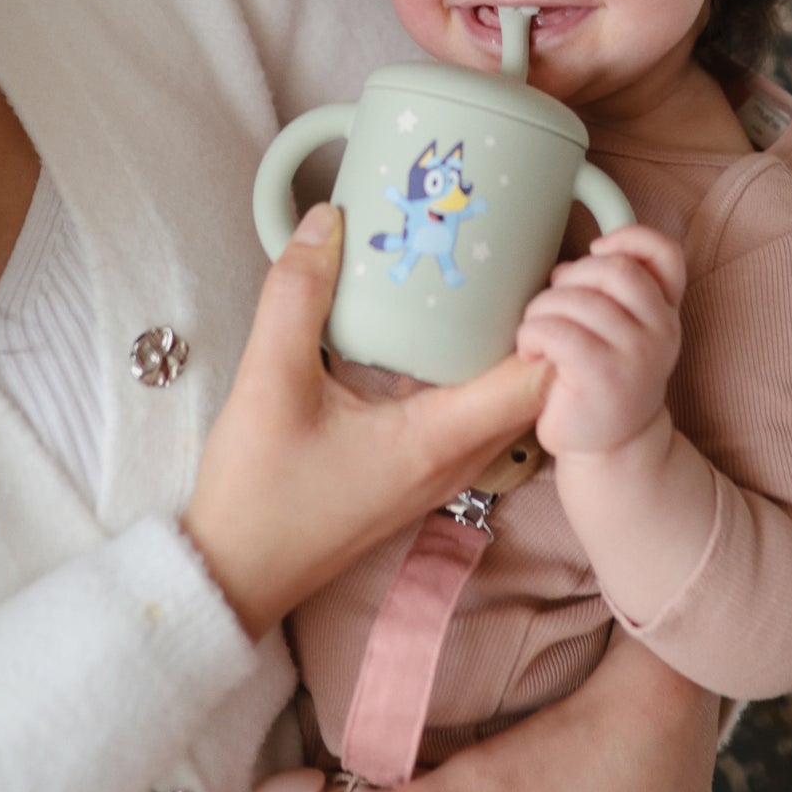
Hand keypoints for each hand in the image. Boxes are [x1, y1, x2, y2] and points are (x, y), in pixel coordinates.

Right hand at [182, 204, 548, 639]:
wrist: (236, 572)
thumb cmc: (258, 493)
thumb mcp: (268, 380)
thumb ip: (297, 294)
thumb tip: (329, 219)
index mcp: (439, 438)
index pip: (536, 379)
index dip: (554, 323)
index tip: (541, 267)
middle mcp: (456, 459)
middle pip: (533, 387)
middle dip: (539, 325)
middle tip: (518, 258)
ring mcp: (442, 472)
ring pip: (505, 403)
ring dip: (509, 349)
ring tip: (490, 283)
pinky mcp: (421, 473)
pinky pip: (473, 415)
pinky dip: (475, 372)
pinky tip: (440, 333)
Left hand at [513, 225, 684, 455]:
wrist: (611, 448)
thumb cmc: (604, 381)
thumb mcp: (625, 333)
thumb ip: (620, 294)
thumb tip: (580, 255)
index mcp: (666, 312)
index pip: (665, 255)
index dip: (629, 239)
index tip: (596, 251)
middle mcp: (662, 330)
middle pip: (614, 270)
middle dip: (570, 277)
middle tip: (552, 305)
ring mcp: (636, 354)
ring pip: (578, 299)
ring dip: (542, 309)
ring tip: (535, 332)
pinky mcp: (603, 376)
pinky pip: (557, 330)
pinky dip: (532, 333)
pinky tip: (531, 352)